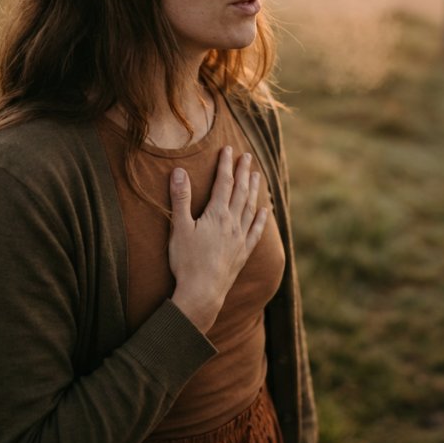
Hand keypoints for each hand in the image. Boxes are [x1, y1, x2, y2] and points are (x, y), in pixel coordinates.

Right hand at [168, 146, 268, 333]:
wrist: (202, 293)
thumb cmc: (187, 261)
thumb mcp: (179, 228)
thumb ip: (180, 199)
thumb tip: (179, 172)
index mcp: (216, 215)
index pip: (223, 183)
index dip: (226, 164)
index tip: (228, 149)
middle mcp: (232, 223)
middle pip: (240, 192)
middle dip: (243, 172)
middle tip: (247, 156)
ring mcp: (240, 239)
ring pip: (250, 208)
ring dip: (254, 190)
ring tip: (257, 176)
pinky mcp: (242, 253)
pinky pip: (255, 232)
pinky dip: (260, 219)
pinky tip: (264, 212)